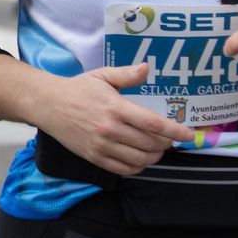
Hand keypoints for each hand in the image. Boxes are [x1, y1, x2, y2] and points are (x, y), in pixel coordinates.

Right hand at [34, 63, 194, 175]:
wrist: (48, 104)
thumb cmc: (78, 89)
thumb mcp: (101, 76)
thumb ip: (126, 74)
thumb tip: (147, 68)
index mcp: (115, 107)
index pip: (153, 124)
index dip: (175, 131)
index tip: (190, 134)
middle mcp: (110, 129)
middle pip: (151, 144)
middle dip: (166, 143)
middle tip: (169, 138)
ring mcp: (102, 145)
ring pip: (141, 159)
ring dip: (155, 156)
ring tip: (155, 148)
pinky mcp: (94, 157)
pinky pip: (125, 169)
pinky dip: (138, 167)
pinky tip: (139, 158)